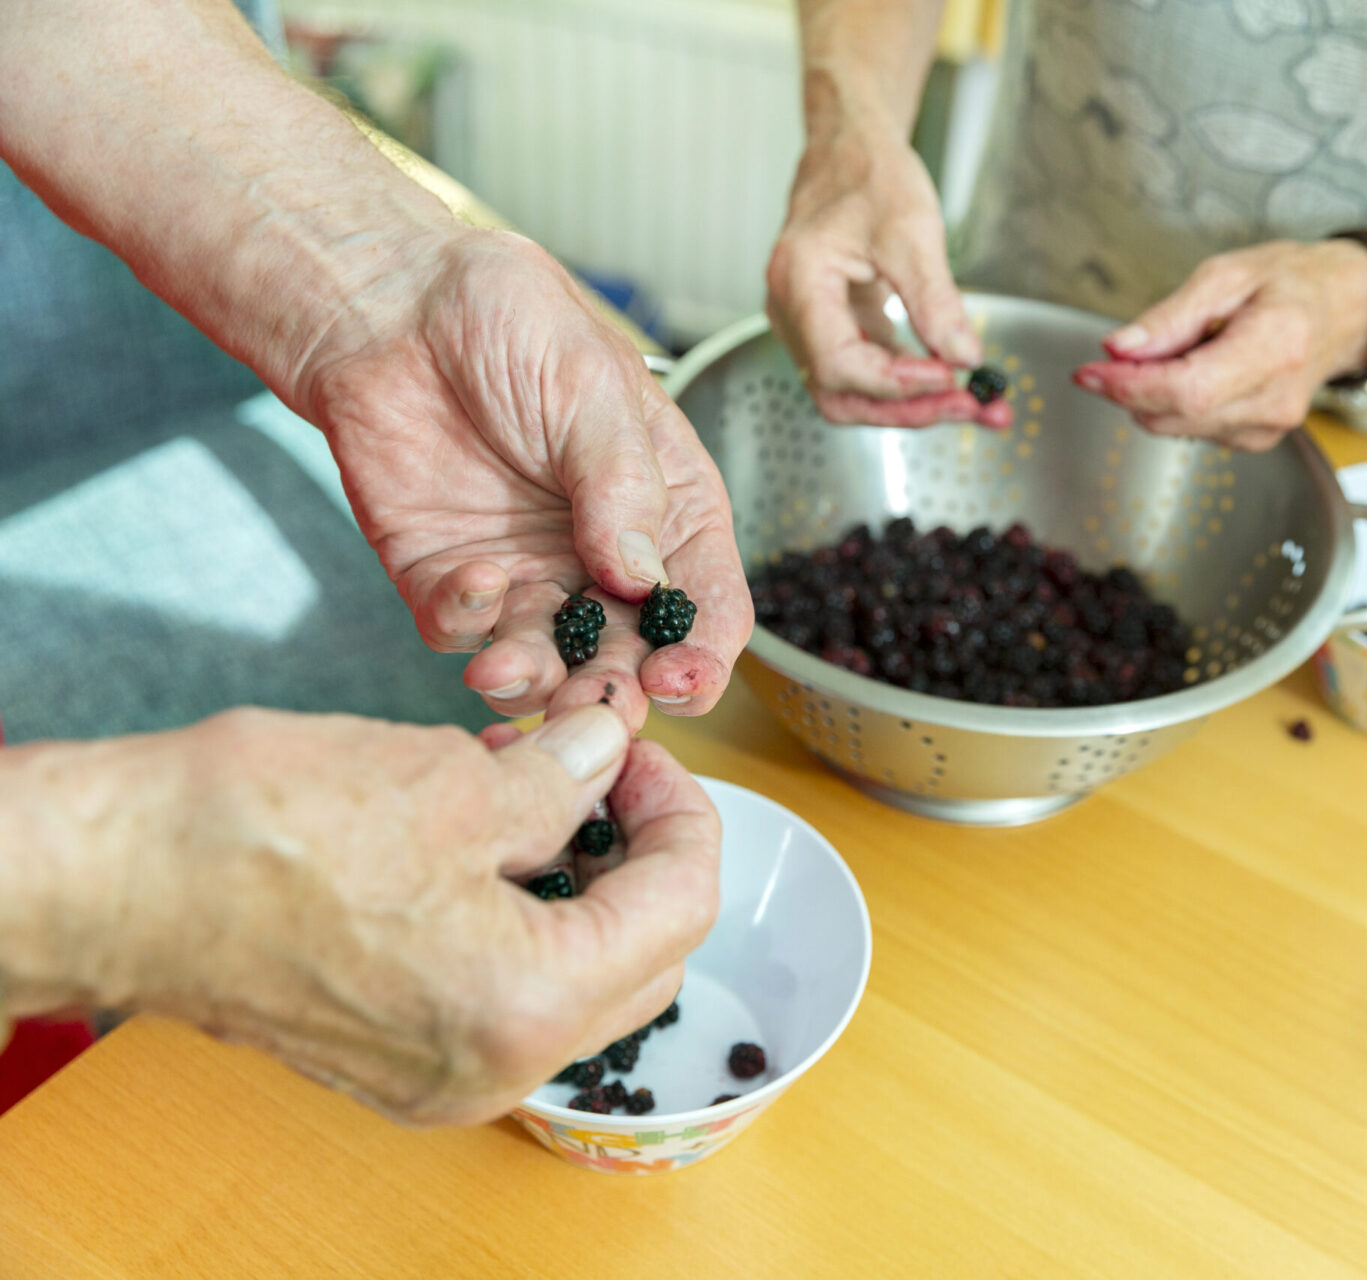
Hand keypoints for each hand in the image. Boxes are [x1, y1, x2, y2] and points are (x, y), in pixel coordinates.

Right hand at [101, 705, 718, 1125]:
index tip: (644, 751)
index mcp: (531, 1002)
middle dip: (641, 853)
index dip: (683, 808)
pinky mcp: (397, 1059)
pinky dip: (522, 919)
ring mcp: (445, 1075)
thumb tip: (609, 751)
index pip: (681, 905)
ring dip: (581, 883)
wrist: (111, 882)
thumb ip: (563, 777)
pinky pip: (505, 995)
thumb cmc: (258, 830)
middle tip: (607, 770)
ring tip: (539, 791)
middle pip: (644, 956)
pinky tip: (487, 845)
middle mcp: (498, 1066)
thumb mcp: (450, 778)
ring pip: (578, 980)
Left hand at [292, 228, 750, 722]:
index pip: (708, 606)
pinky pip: (461, 633)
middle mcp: (603, 558)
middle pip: (631, 658)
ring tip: (512, 667)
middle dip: (618, 691)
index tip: (681, 678)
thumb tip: (644, 580)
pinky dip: (467, 624)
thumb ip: (623, 483)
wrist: (389, 301)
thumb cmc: (506, 318)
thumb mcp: (592, 383)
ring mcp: (527, 577)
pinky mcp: (446, 581)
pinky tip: (473, 579)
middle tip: (597, 704)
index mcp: (668, 511)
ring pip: (547, 667)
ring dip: (538, 682)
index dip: (703, 655)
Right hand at [766, 117, 1011, 429]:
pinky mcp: (835, 327)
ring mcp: (810, 324)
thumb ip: (935, 300)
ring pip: (853, 392)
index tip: (948, 376)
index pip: (838, 363)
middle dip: (906, 409)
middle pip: (840, 392)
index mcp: (799, 282)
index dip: (895, 383)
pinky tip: (951, 382)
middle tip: (969, 406)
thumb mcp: (912, 231)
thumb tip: (964, 356)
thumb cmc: (868, 173)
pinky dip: (909, 384)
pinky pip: (867, 372)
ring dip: (911, 405)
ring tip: (972, 403)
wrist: (850, 148)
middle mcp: (793, 312)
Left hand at [1071, 239, 1366, 450]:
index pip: (1186, 389)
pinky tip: (1196, 370)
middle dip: (1129, 389)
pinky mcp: (1258, 439)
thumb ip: (1170, 316)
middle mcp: (1274, 399)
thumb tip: (1118, 348)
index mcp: (1274, 349)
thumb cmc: (1292, 283)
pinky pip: (1194, 429)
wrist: (1346, 309)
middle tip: (1113, 356)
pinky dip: (1176, 404)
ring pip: (1177, 427)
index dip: (1129, 386)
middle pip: (1175, 414)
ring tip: (1176, 350)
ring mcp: (1269, 426)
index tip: (1090, 371)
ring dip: (1153, 396)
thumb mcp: (1227, 275)